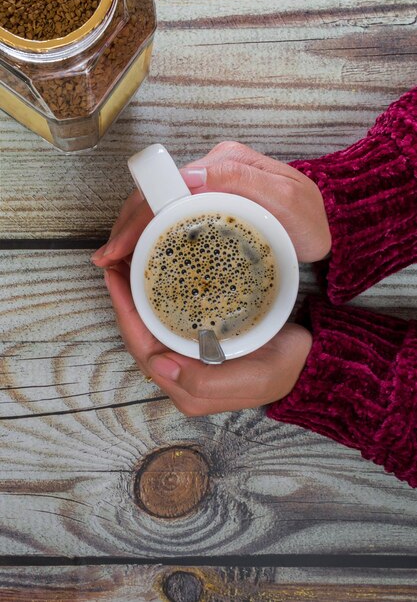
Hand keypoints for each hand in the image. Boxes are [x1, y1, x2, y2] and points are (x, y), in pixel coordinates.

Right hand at [91, 141, 330, 266]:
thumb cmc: (312, 220)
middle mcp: (215, 169)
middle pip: (158, 193)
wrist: (330, 225)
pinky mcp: (214, 202)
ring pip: (161, 204)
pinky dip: (153, 231)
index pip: (169, 186)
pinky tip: (142, 250)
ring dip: (134, 229)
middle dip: (128, 225)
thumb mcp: (288, 201)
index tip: (122, 246)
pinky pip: (175, 213)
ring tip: (116, 259)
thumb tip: (190, 175)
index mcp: (227, 163)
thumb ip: (245, 181)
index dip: (140, 216)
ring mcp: (213, 186)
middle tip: (109, 260)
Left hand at [104, 262, 311, 415]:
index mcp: (186, 386)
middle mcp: (180, 375)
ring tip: (127, 266)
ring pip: (150, 327)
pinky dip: (155, 300)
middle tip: (115, 263)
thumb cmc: (282, 369)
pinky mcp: (197, 345)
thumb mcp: (252, 380)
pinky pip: (165, 322)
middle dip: (124, 301)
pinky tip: (154, 280)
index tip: (115, 276)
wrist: (306, 363)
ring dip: (136, 298)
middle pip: (139, 335)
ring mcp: (187, 359)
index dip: (124, 312)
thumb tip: (158, 363)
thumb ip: (205, 382)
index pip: (142, 346)